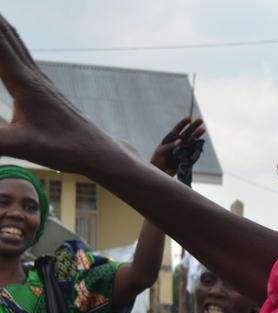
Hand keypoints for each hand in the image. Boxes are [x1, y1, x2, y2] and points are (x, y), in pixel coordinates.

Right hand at [0, 16, 122, 174]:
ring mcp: (41, 81)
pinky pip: (22, 56)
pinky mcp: (45, 89)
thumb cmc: (66, 149)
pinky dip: (8, 41)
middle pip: (6, 35)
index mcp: (25, 83)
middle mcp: (33, 76)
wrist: (99, 152)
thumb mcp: (23, 147)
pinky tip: (6, 42)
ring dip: (0, 25)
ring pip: (16, 42)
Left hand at [151, 117, 204, 175]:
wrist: (161, 172)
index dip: (183, 123)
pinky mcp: (187, 157)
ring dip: (197, 134)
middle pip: (187, 133)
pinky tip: (201, 141)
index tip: (189, 118)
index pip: (177, 129)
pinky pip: (193, 151)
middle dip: (193, 126)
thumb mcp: (162, 151)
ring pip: (192, 140)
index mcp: (170, 139)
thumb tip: (180, 141)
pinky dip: (197, 146)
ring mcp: (183, 149)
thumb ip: (170, 145)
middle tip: (201, 120)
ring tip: (203, 129)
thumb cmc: (158, 160)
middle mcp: (178, 143)